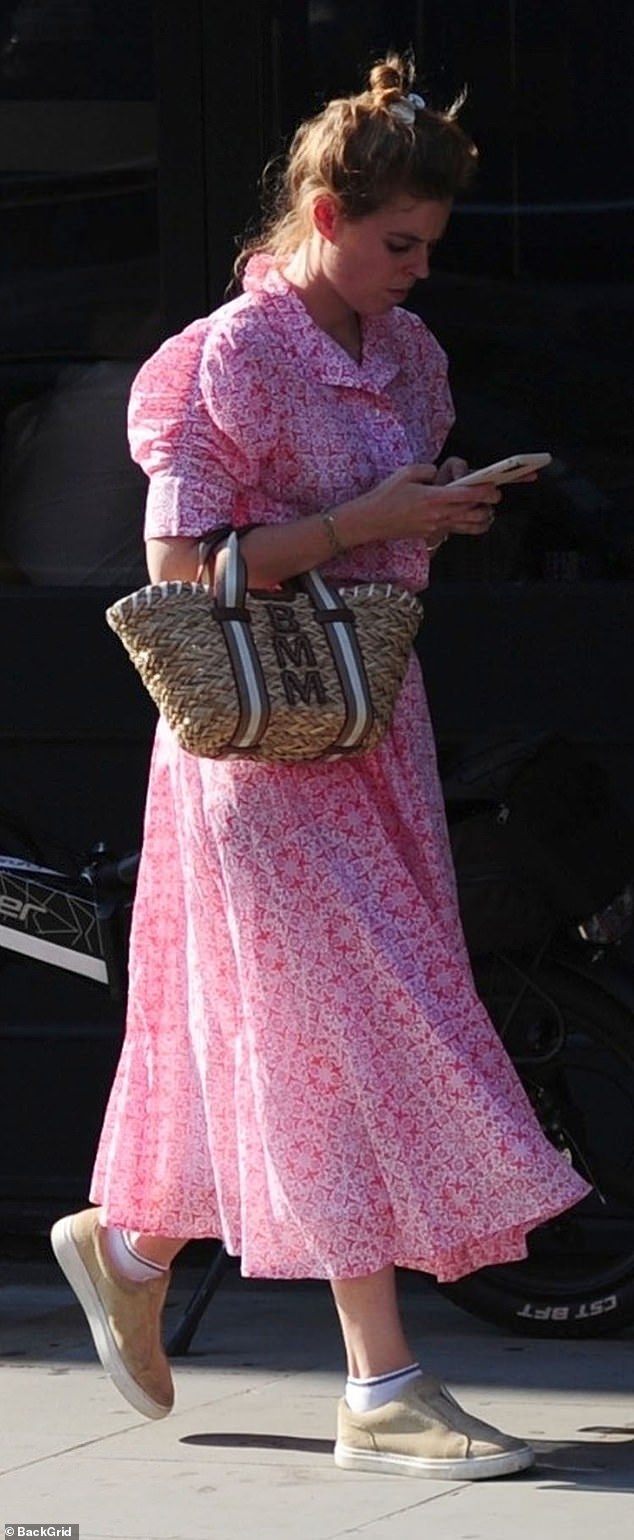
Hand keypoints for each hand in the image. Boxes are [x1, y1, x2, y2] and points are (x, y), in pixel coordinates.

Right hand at [360, 462, 501, 547]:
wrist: (371, 520)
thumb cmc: (386, 495)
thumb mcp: (406, 472)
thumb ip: (428, 470)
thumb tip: (438, 473)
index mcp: (434, 498)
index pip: (467, 495)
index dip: (484, 491)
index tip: (495, 487)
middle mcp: (438, 515)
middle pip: (472, 511)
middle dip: (488, 504)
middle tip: (495, 496)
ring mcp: (435, 527)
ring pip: (468, 526)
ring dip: (482, 518)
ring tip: (488, 510)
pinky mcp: (431, 534)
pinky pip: (456, 531)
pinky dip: (468, 527)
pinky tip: (472, 520)